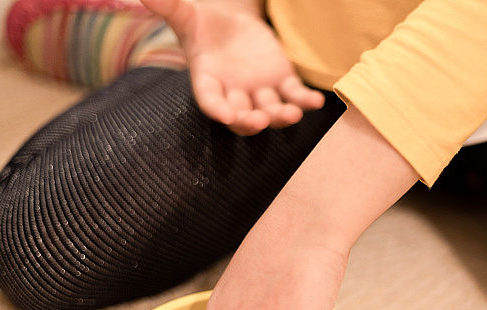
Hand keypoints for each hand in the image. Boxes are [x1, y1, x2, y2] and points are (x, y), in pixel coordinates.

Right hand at [140, 0, 324, 133]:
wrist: (231, 24)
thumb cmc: (204, 24)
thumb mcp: (187, 14)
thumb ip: (170, 7)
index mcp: (209, 81)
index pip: (210, 101)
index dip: (217, 109)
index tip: (224, 116)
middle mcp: (234, 93)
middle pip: (241, 116)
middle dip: (249, 121)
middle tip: (257, 121)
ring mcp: (260, 92)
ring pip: (270, 112)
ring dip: (280, 117)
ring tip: (291, 115)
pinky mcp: (282, 82)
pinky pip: (294, 96)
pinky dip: (305, 101)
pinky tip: (317, 103)